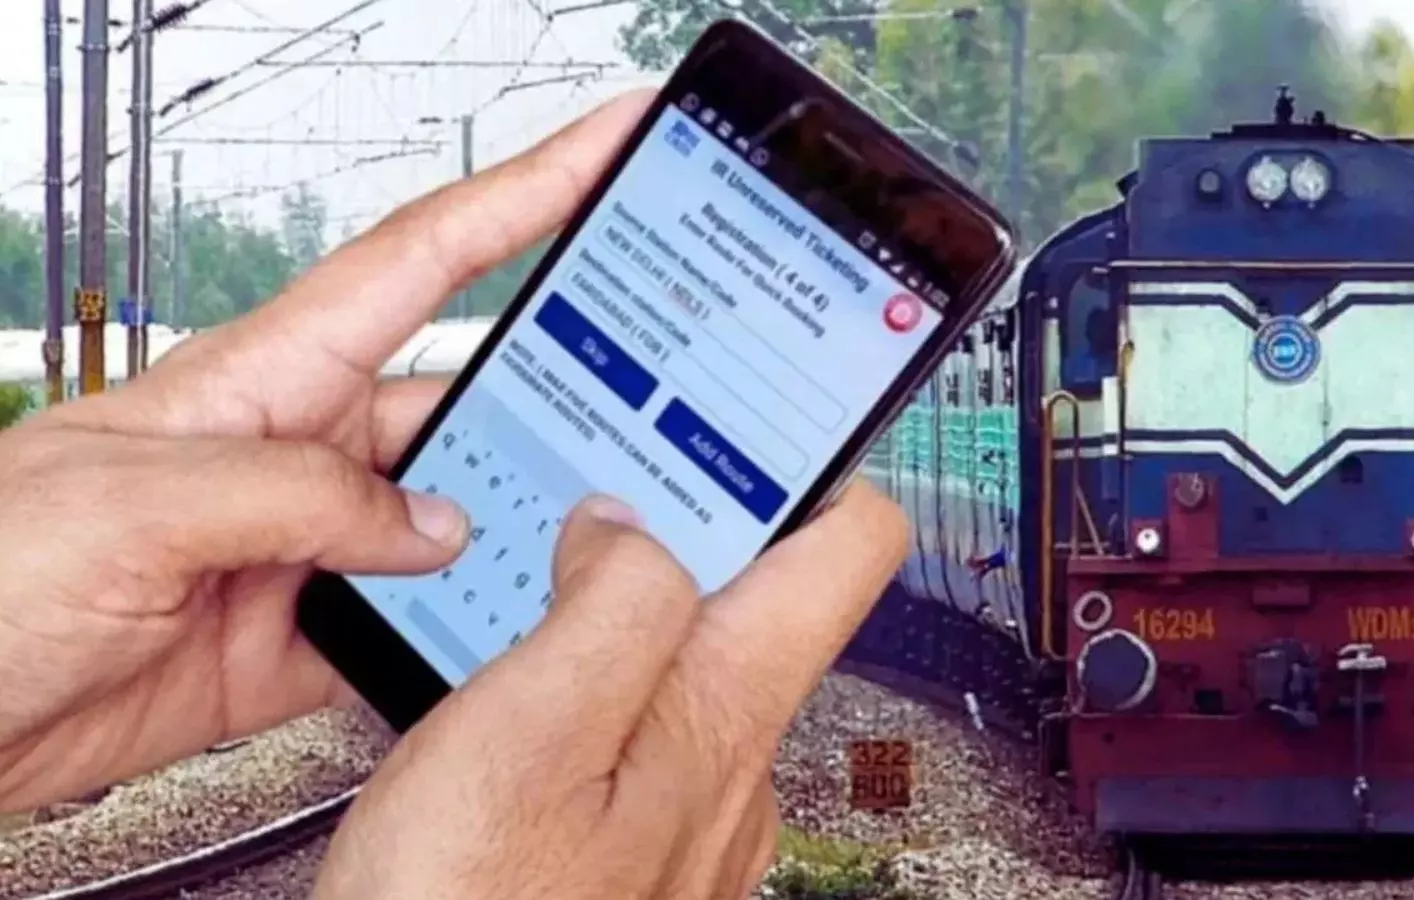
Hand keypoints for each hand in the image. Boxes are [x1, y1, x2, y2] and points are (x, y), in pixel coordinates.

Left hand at [0, 89, 654, 811]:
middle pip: (466, 401)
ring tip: (580, 552)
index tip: (607, 143)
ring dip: (516, 540)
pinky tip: (502, 639)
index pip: (422, 259)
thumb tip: (432, 522)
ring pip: (458, 522)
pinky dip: (468, 635)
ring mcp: (310, 545)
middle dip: (558, 398)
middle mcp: (302, 451)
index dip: (525, 191)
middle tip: (651, 411)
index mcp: (264, 376)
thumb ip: (299, 497)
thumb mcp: (134, 500)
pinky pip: (417, 623)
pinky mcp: (305, 634)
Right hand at [312, 487, 906, 899]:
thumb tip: (630, 526)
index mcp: (723, 711)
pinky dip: (598, 685)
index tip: (773, 412)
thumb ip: (604, 609)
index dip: (821, 462)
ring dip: (631, 606)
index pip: (847, 546)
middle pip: (764, 596)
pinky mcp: (642, 849)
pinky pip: (646, 733)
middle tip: (603, 483)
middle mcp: (734, 766)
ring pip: (694, 664)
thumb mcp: (524, 733)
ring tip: (546, 571)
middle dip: (691, 528)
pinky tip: (525, 684)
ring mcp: (695, 815)